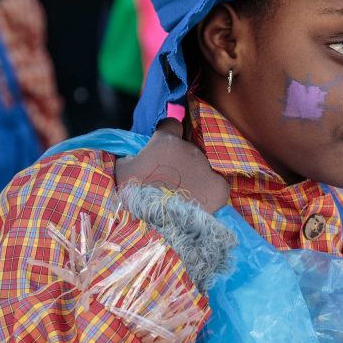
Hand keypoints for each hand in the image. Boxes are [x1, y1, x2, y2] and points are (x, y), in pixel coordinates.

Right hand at [114, 119, 228, 212]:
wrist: (160, 217)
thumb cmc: (137, 192)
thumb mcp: (123, 169)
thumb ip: (131, 156)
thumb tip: (135, 156)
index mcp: (167, 141)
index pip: (172, 124)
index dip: (168, 135)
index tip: (163, 148)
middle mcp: (190, 149)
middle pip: (188, 148)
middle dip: (180, 160)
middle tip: (170, 177)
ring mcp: (207, 167)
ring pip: (202, 167)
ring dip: (194, 176)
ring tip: (183, 193)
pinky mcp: (219, 185)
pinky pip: (216, 184)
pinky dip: (210, 191)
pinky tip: (200, 201)